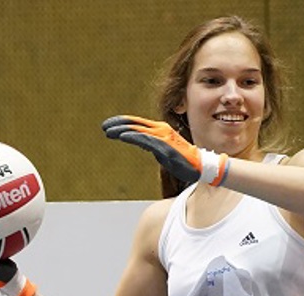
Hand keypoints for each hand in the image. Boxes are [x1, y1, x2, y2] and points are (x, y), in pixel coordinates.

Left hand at [101, 115, 228, 185]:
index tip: (108, 126)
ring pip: (138, 130)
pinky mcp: (164, 146)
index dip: (122, 122)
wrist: (200, 165)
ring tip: (108, 131)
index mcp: (160, 129)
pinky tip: (122, 136)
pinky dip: (133, 136)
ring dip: (121, 130)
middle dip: (118, 124)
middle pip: (135, 124)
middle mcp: (160, 130)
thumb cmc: (182, 159)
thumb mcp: (161, 149)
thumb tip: (138, 141)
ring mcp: (162, 137)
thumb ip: (150, 143)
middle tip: (104, 127)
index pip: (137, 123)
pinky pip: (145, 140)